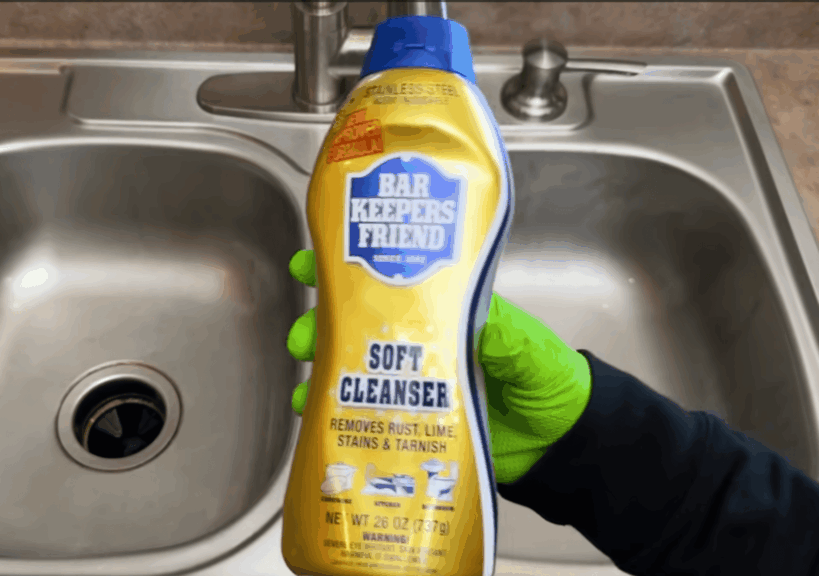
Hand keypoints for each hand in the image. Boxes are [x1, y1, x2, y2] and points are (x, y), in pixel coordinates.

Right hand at [286, 250, 591, 483]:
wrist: (564, 443)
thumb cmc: (550, 380)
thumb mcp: (525, 344)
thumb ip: (496, 328)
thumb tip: (462, 311)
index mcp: (445, 312)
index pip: (390, 282)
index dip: (347, 271)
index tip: (310, 265)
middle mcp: (421, 344)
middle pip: (357, 326)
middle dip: (321, 324)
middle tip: (303, 336)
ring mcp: (412, 384)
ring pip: (352, 368)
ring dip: (321, 369)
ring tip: (303, 378)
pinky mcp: (411, 423)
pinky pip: (366, 414)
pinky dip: (335, 415)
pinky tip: (316, 417)